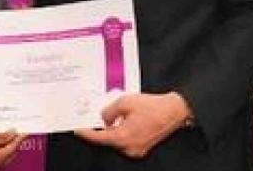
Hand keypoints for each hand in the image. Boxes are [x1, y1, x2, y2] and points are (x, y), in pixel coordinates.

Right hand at [0, 130, 23, 168]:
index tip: (24, 131)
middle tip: (16, 132)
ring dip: (6, 145)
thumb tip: (13, 133)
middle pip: (11, 152)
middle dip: (14, 142)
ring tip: (7, 135)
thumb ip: (2, 136)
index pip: (14, 146)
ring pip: (4, 155)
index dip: (19, 137)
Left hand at [75, 92, 191, 158]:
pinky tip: (127, 119)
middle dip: (102, 128)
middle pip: (108, 139)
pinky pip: (127, 140)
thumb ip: (109, 111)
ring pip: (117, 140)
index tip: (78, 129)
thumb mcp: (125, 102)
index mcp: (123, 138)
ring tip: (118, 114)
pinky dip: (123, 131)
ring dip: (114, 129)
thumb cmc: (153, 106)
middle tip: (99, 116)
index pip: (98, 138)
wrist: (174, 110)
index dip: (86, 133)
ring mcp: (136, 149)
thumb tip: (103, 117)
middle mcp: (129, 148)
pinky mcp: (142, 147)